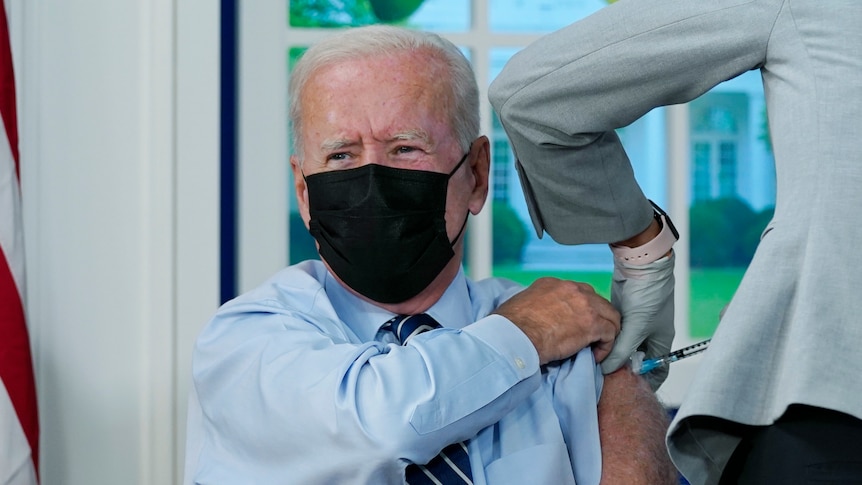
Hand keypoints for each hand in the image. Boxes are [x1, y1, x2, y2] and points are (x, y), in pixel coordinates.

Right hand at [493, 277, 620, 364]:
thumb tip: (536, 319)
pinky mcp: (592, 323)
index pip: (577, 293)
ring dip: (605, 333)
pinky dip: (606, 347)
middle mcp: (570, 288)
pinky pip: (610, 333)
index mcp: (552, 284)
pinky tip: (595, 356)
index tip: (575, 325)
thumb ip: (535, 307)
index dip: (580, 311)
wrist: (515, 337)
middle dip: (597, 319)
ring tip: (596, 347)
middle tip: (590, 337)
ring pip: (610, 315)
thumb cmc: (510, 327)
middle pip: (597, 301)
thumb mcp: (521, 306)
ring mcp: (584, 304)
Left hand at [601, 253, 674, 390]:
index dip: (645, 382)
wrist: (641, 266)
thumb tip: (606, 369)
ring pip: (622, 347)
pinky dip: (605, 339)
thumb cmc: (648, 296)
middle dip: (622, 368)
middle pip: (636, 360)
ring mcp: (635, 325)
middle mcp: (649, 336)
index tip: (627, 391)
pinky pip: (614, 334)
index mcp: (661, 342)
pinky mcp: (622, 315)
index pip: (657, 370)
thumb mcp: (635, 329)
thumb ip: (621, 351)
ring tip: (595, 363)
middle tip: (604, 378)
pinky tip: (592, 345)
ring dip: (611, 353)